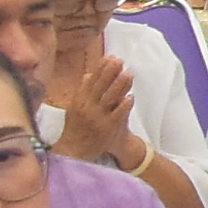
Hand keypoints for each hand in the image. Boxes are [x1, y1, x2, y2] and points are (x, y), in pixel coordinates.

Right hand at [55, 45, 137, 162]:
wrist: (76, 150)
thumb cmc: (77, 127)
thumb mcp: (76, 107)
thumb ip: (83, 91)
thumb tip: (90, 73)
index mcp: (79, 101)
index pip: (91, 81)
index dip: (100, 69)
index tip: (109, 57)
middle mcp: (87, 108)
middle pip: (100, 87)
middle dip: (110, 72)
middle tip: (119, 60)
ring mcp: (97, 118)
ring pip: (109, 99)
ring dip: (119, 85)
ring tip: (128, 74)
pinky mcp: (107, 128)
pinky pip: (117, 115)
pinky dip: (124, 105)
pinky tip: (131, 97)